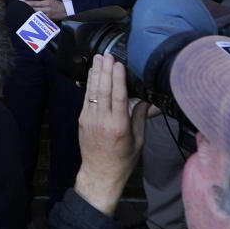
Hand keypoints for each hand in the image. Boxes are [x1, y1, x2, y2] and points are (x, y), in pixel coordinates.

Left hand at [22, 0, 67, 20]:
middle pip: (35, 4)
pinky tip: (29, 15)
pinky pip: (39, 16)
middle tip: (21, 4)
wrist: (65, 10)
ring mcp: (48, 11)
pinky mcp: (48, 17)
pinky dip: (34, 15)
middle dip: (27, 4)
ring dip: (29, 10)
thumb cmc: (55, 4)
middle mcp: (47, 4)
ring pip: (36, 10)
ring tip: (23, 9)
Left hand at [73, 54, 148, 214]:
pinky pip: (86, 97)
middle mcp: (102, 120)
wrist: (100, 173)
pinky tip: (92, 73)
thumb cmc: (122, 159)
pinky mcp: (82, 119)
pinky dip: (89, 84)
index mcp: (119, 126)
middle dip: (105, 70)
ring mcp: (89, 119)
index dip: (118, 79)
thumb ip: (140, 117)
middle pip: (103, 90)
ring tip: (98, 58)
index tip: (119, 64)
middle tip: (107, 55)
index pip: (118, 97)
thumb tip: (147, 98)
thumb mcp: (138, 140)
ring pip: (92, 91)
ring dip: (95, 73)